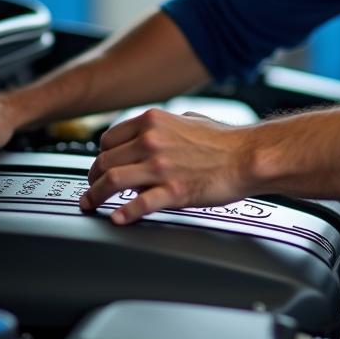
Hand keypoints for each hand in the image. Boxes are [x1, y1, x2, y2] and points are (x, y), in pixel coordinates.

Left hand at [80, 108, 252, 223]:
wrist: (249, 156)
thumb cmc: (225, 141)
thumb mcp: (189, 119)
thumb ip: (166, 125)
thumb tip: (155, 132)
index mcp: (153, 121)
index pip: (108, 139)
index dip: (102, 155)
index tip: (101, 166)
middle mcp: (151, 141)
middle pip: (103, 161)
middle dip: (92, 178)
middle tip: (91, 189)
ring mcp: (160, 167)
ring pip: (111, 181)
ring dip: (95, 195)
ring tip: (91, 204)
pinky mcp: (172, 191)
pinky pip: (138, 205)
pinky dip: (123, 214)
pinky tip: (116, 219)